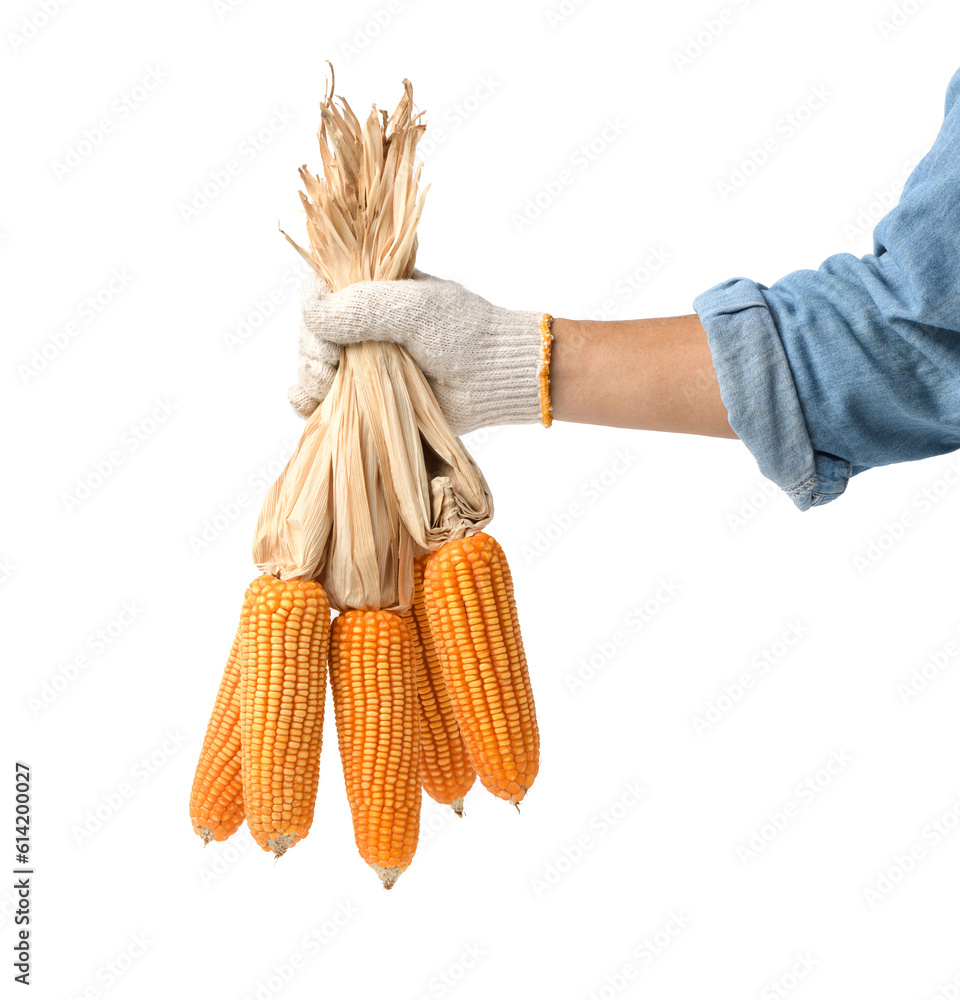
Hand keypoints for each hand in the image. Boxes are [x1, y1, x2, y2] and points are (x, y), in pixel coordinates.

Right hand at [289, 268, 544, 435]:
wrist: (491, 378)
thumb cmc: (462, 334)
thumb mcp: (414, 309)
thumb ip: (362, 306)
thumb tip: (311, 313)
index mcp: (368, 289)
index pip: (317, 293)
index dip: (312, 316)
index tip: (329, 340)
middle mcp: (359, 324)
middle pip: (309, 334)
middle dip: (312, 355)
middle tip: (334, 371)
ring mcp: (360, 360)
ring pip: (310, 367)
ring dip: (311, 380)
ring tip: (331, 390)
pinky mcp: (365, 394)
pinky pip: (319, 399)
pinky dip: (306, 402)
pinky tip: (310, 404)